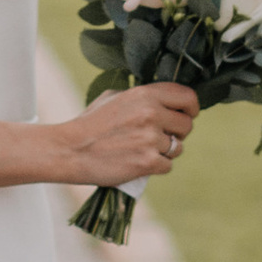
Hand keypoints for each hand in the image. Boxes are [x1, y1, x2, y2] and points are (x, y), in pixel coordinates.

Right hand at [58, 82, 199, 183]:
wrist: (69, 150)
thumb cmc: (89, 123)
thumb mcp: (113, 97)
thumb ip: (141, 97)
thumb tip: (164, 101)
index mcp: (144, 94)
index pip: (187, 96)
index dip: (191, 108)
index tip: (187, 115)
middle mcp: (151, 114)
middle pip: (187, 125)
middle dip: (178, 133)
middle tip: (162, 137)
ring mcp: (150, 139)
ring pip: (178, 148)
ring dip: (166, 151)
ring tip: (145, 150)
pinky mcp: (147, 162)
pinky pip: (167, 166)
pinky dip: (156, 167)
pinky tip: (139, 163)